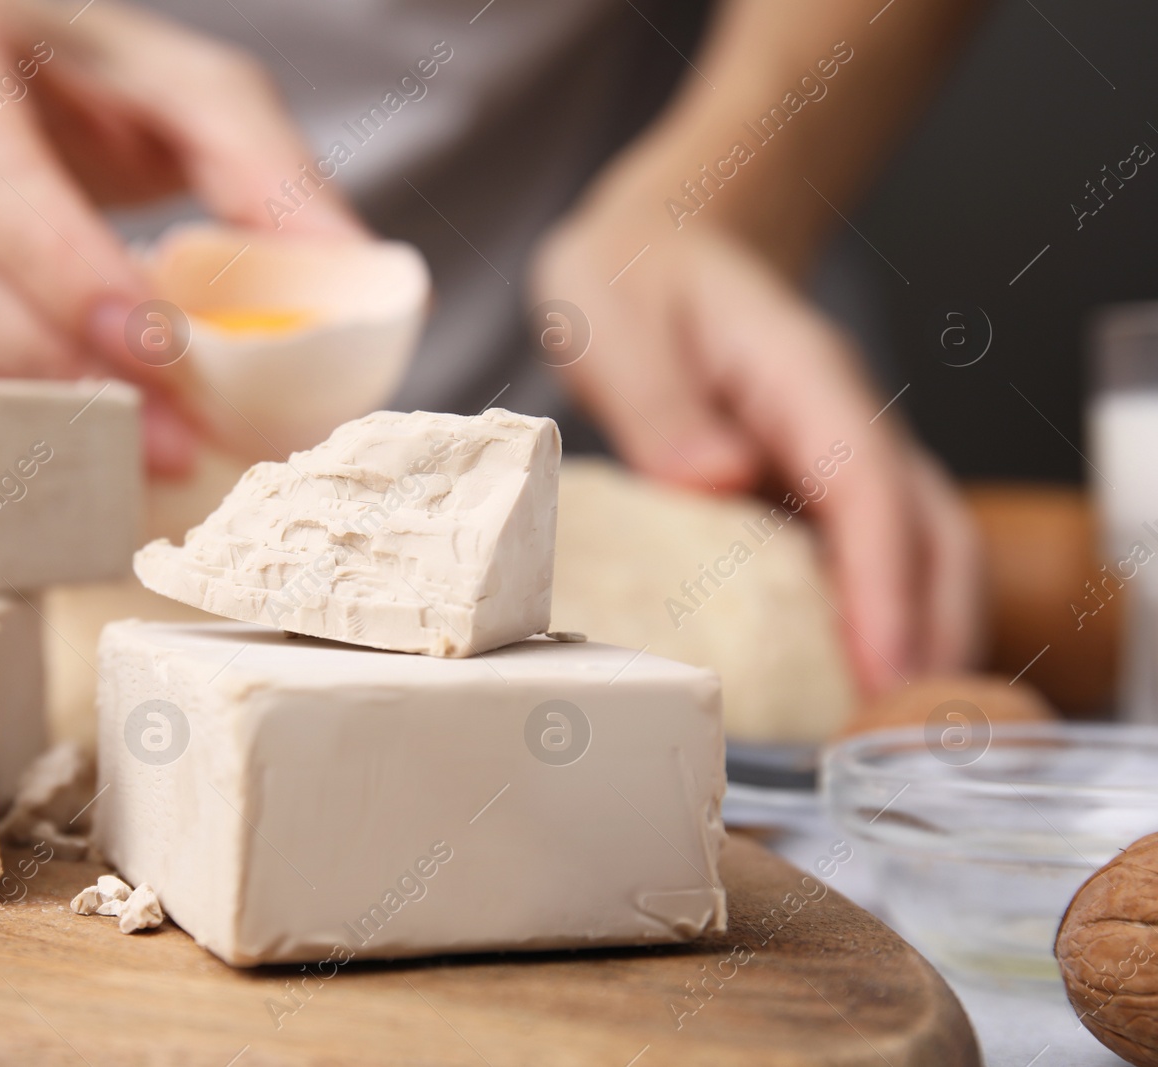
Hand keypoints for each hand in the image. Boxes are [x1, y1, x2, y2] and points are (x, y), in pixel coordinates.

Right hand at [0, 0, 362, 473]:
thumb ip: (267, 177)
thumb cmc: (94, 82)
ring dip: (16, 417)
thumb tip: (355, 284)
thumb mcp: (194, 96)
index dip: (68, 274)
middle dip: (62, 370)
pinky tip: (53, 453)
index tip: (162, 353)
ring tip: (129, 462)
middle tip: (172, 443)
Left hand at [531, 218, 981, 695]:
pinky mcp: (824, 485)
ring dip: (923, 635)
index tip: (884, 665)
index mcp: (801, 374)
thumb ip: (657, 397)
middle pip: (927, 527)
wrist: (661, 251)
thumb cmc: (636, 283)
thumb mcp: (613, 316)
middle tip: (896, 733)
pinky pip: (877, 556)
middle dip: (929, 631)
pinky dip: (884, 620)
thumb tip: (712, 477)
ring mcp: (845, 451)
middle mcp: (844, 417)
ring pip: (922, 547)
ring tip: (886, 729)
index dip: (883, 581)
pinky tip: (855, 683)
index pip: (866, 484)